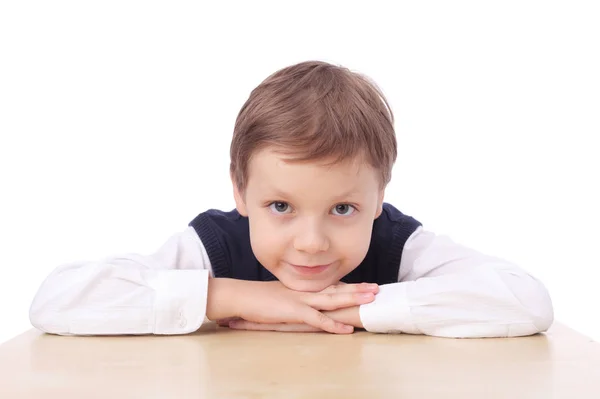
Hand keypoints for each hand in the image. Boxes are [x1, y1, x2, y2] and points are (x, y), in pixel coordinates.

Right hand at [217, 281, 375, 332]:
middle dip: (358, 289)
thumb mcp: (279, 295)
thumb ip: (293, 298)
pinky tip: (346, 330)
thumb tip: (303, 303)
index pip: (329, 285)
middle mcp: (304, 291)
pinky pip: (317, 320)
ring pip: (332, 299)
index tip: (364, 284)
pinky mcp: (293, 312)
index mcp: (302, 288)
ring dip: (352, 299)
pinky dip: (333, 325)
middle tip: (377, 288)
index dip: (348, 285)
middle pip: (336, 289)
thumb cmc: (257, 298)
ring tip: (370, 299)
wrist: (240, 296)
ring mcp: (300, 300)